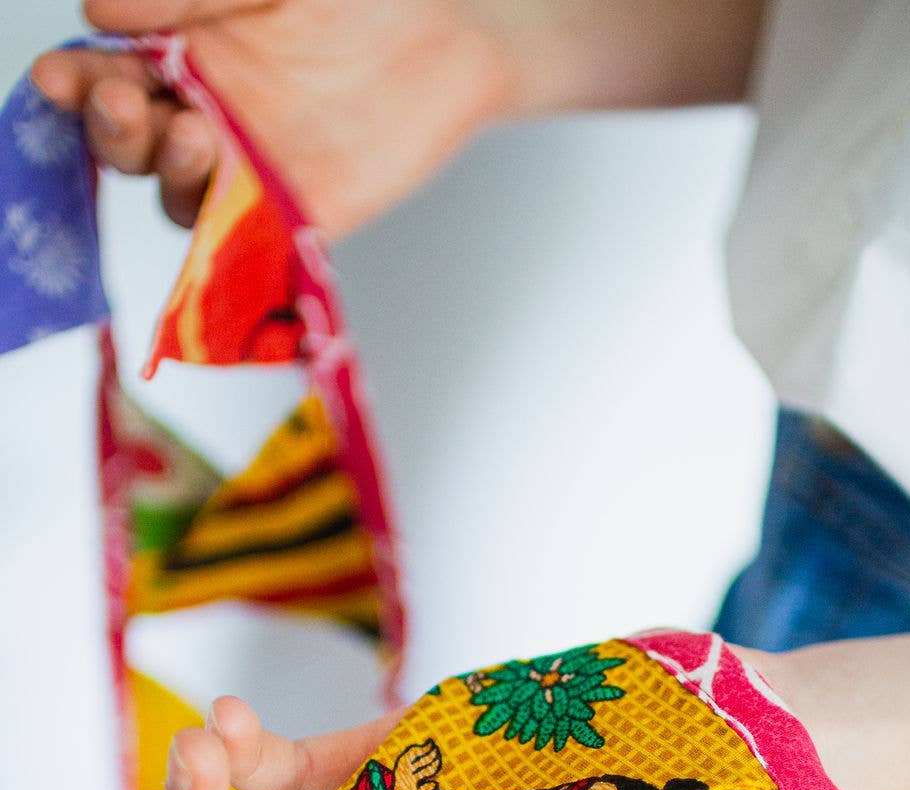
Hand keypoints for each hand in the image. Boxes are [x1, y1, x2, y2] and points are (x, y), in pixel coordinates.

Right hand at [31, 0, 519, 233]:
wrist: (448, 35)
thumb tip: (97, 11)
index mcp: (183, 51)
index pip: (109, 75)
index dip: (78, 81)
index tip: (59, 76)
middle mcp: (204, 114)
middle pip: (131, 143)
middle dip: (114, 128)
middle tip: (128, 103)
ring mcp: (246, 170)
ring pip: (177, 194)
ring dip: (168, 171)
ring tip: (195, 132)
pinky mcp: (292, 217)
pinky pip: (243, 245)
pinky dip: (219, 246)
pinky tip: (219, 221)